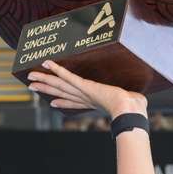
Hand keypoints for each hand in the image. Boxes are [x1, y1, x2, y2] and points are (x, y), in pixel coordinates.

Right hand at [26, 60, 146, 117]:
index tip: (53, 103)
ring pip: (59, 84)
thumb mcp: (132, 103)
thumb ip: (133, 101)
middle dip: (46, 89)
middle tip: (31, 87)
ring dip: (44, 80)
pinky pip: (67, 75)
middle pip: (61, 93)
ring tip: (30, 79)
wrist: (129, 110)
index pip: (75, 102)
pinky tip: (46, 63)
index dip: (63, 102)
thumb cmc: (134, 109)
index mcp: (95, 103)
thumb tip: (142, 101)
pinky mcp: (84, 85)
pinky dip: (56, 69)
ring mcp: (83, 91)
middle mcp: (86, 98)